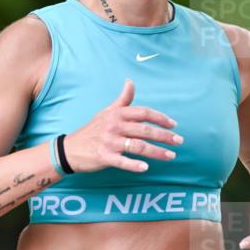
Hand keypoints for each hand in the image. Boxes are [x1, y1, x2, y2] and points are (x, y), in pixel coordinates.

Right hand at [63, 78, 181, 173]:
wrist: (70, 149)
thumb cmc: (92, 130)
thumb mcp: (106, 112)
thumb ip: (122, 99)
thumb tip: (130, 82)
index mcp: (117, 114)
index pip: (143, 113)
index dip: (160, 118)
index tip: (173, 125)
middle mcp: (114, 126)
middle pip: (145, 130)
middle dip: (164, 136)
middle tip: (179, 141)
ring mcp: (109, 142)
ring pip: (138, 146)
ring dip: (157, 152)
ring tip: (171, 156)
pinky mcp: (103, 156)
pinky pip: (122, 161)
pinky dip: (134, 165)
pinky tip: (146, 168)